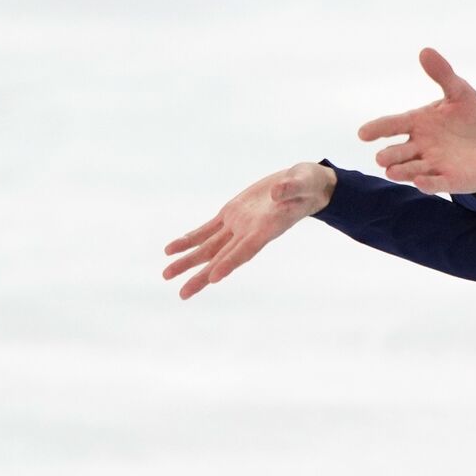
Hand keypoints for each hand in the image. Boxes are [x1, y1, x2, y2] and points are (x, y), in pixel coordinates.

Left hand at [162, 162, 336, 298]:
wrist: (302, 185)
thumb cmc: (308, 185)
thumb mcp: (304, 182)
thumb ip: (291, 188)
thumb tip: (277, 192)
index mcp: (269, 228)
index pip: (248, 249)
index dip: (231, 262)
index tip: (214, 278)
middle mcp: (250, 232)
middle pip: (223, 257)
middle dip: (202, 275)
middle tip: (182, 294)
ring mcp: (239, 225)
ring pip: (209, 247)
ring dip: (188, 260)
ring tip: (167, 274)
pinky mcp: (231, 214)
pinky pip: (206, 230)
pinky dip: (189, 239)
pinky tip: (171, 250)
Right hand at [358, 47, 475, 194]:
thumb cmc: (470, 119)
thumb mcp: (459, 92)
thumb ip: (443, 74)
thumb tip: (425, 50)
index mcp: (418, 123)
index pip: (393, 125)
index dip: (377, 129)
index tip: (363, 133)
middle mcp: (419, 146)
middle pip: (398, 152)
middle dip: (390, 155)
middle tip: (381, 157)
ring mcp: (432, 164)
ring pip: (412, 169)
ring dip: (402, 171)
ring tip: (392, 172)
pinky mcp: (449, 180)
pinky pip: (437, 183)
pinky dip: (428, 184)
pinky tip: (421, 182)